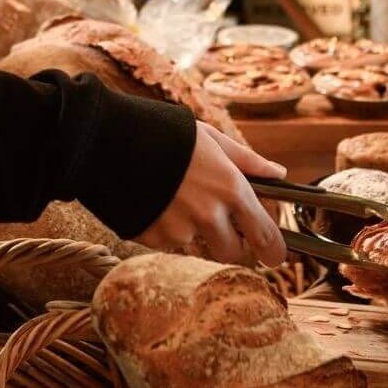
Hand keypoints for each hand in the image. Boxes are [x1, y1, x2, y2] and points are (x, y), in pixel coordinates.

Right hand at [137, 122, 287, 267]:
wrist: (108, 139)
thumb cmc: (164, 132)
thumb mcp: (209, 137)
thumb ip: (246, 160)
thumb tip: (278, 173)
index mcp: (230, 189)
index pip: (265, 236)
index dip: (273, 250)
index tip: (274, 255)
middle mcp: (209, 216)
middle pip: (231, 250)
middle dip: (227, 239)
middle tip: (213, 216)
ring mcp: (179, 231)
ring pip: (195, 243)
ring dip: (190, 228)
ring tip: (170, 193)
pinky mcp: (152, 239)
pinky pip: (166, 241)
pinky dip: (162, 226)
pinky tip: (151, 198)